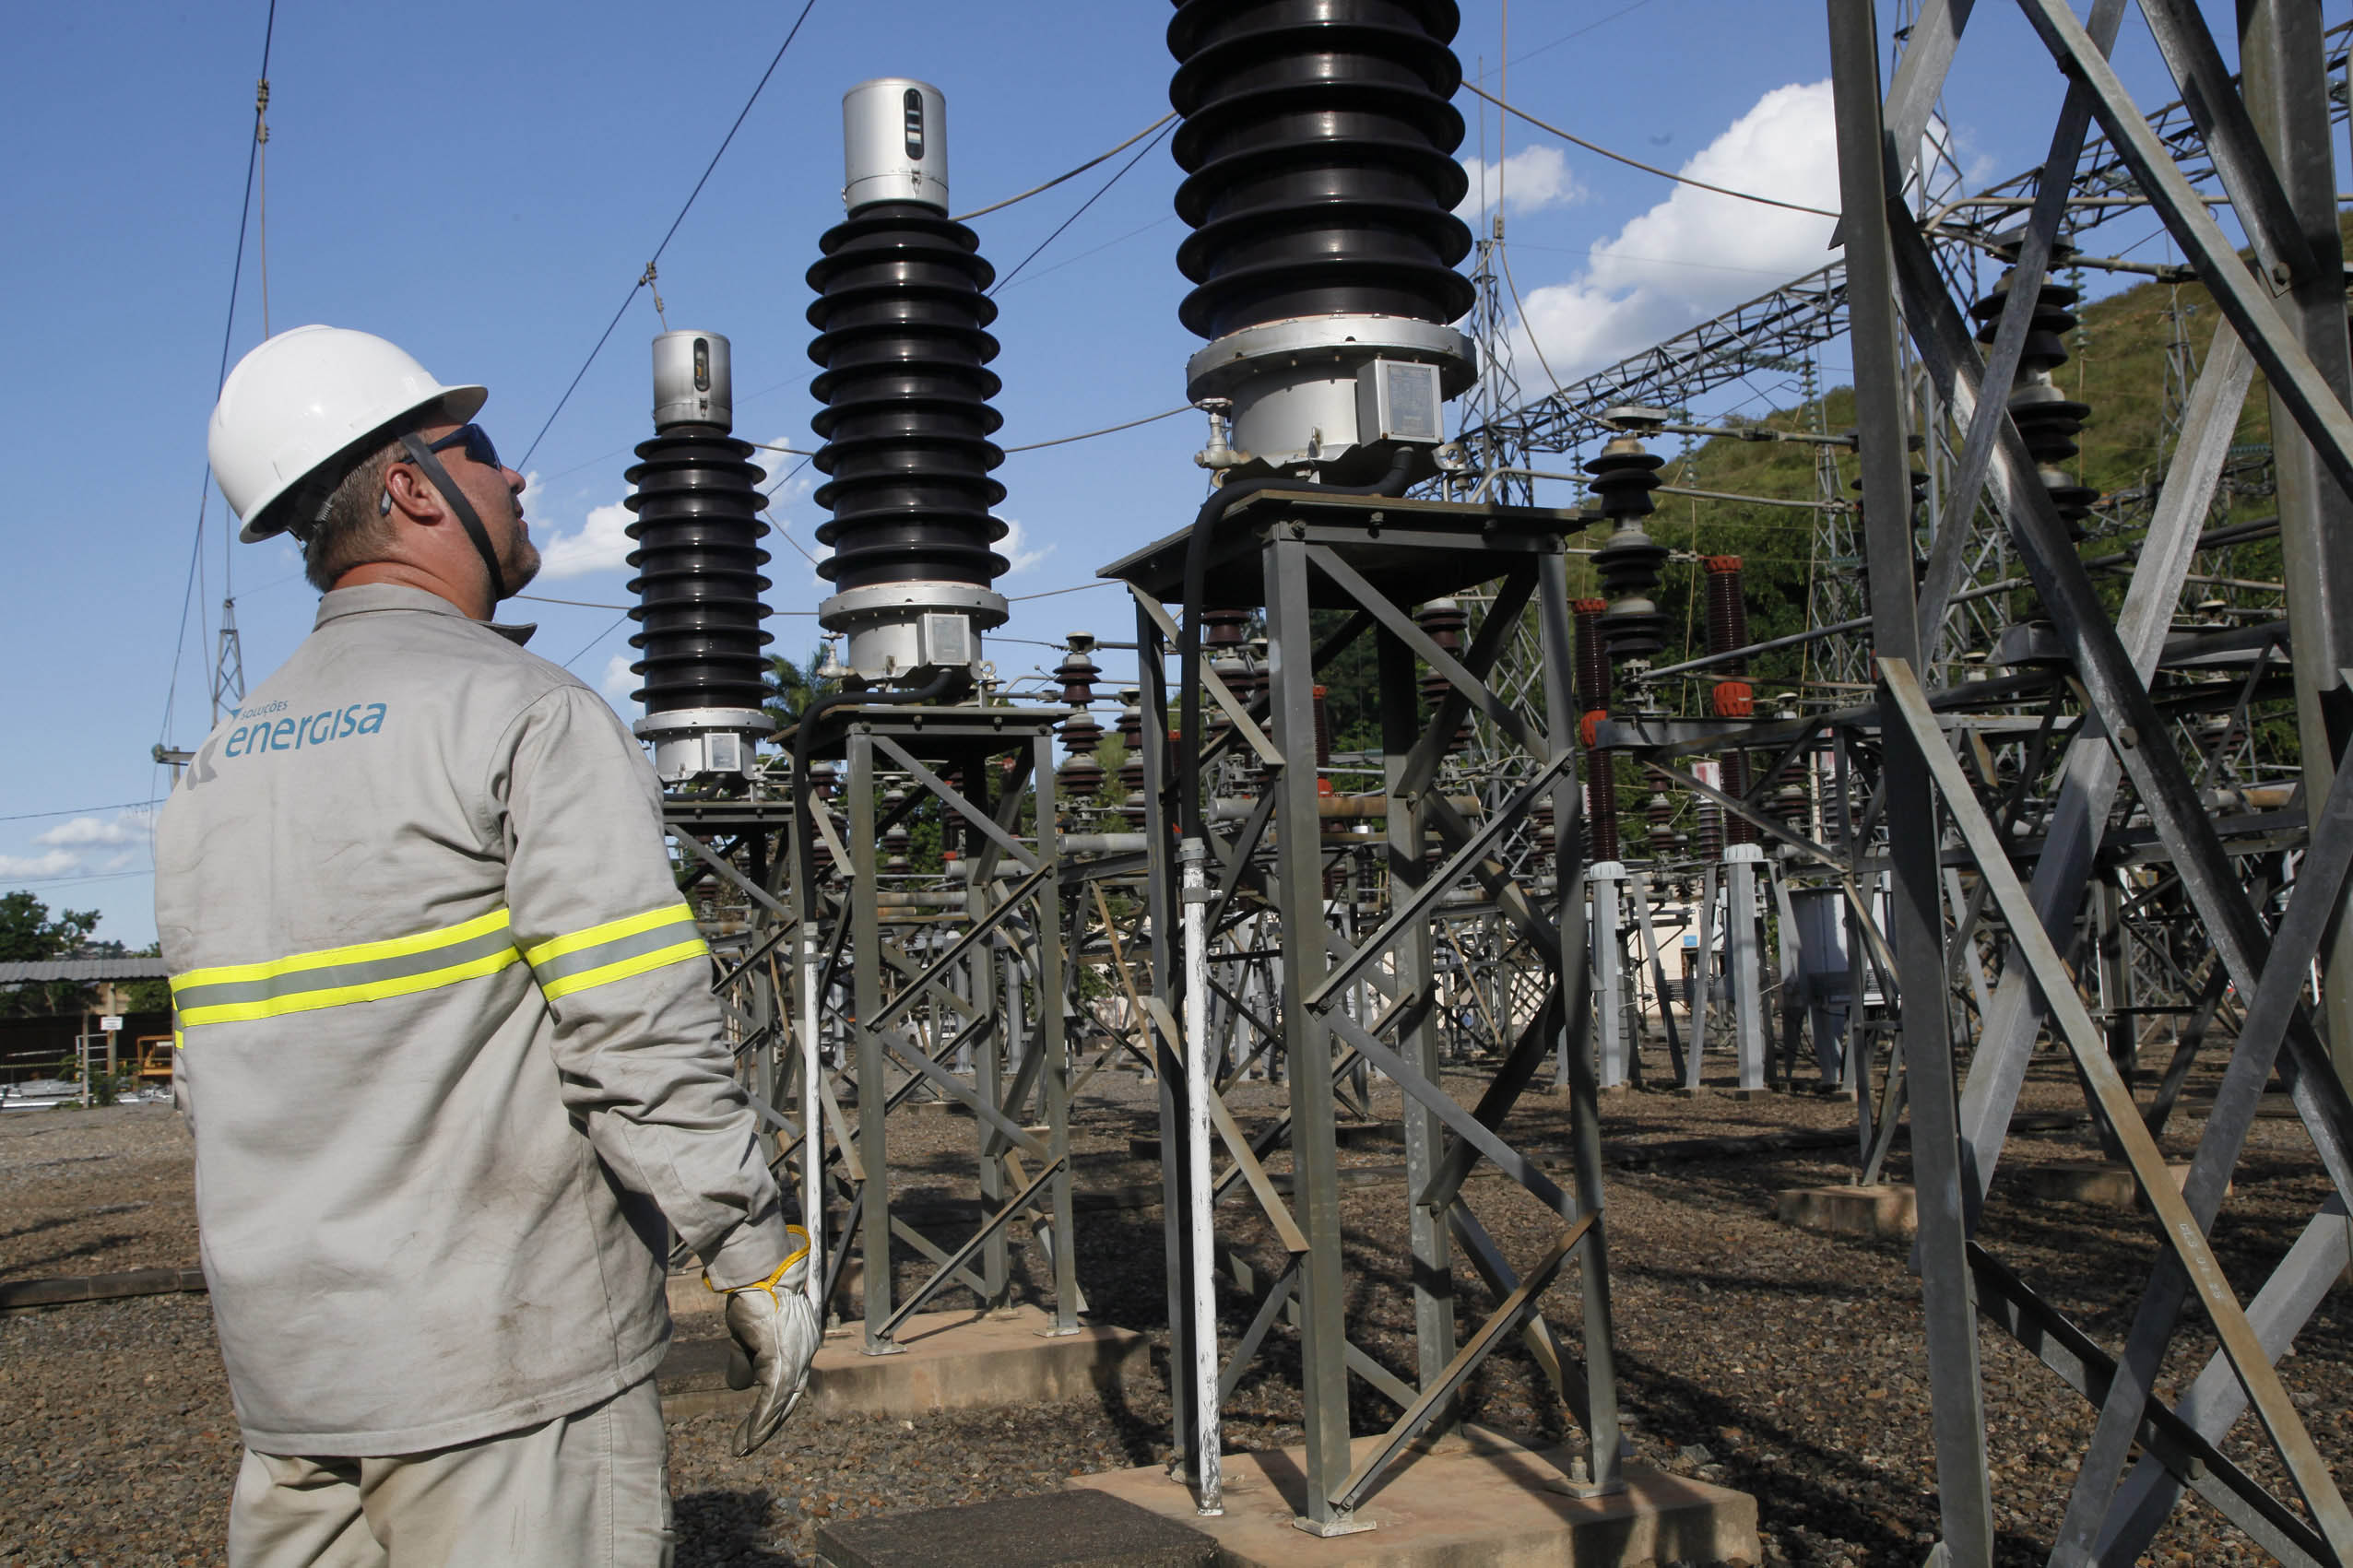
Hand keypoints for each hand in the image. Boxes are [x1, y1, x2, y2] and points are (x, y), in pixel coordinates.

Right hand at [713, 1227, 820, 1456]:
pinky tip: (750, 1438)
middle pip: (790, 1397)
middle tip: (748, 1446)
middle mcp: (805, 1351)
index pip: (791, 1382)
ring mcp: (796, 1354)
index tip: (760, 1423)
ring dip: (762, 1429)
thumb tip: (739, 1388)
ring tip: (743, 1448)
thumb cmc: (753, 1294)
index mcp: (802, 1342)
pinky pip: (773, 1398)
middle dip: (769, 1423)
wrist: (756, 1269)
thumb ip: (746, 1360)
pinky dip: (761, 1421)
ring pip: (781, 1402)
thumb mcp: (747, 1334)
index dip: (776, 1405)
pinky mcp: (782, 1357)